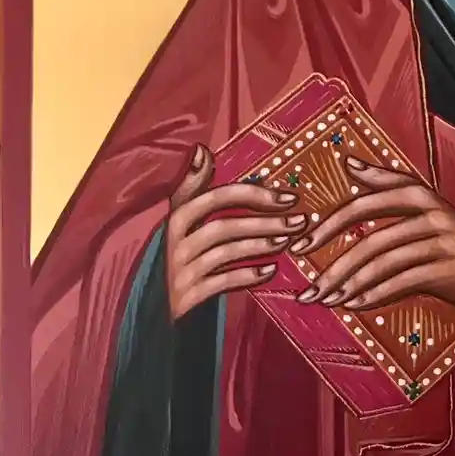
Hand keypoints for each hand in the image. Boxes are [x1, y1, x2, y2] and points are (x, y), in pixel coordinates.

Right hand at [165, 145, 306, 321]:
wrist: (155, 306)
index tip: (287, 196)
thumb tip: (200, 150)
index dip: (252, 195)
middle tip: (299, 221)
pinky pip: (221, 283)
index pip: (214, 198)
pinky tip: (270, 271)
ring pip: (224, 253)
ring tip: (286, 242)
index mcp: (176, 217)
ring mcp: (178, 270)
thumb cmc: (178, 253)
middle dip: (264, 222)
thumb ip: (193, 188)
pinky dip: (247, 275)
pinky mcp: (185, 296)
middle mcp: (173, 242)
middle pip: (223, 226)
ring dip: (260, 245)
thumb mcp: (183, 221)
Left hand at [295, 156, 454, 315]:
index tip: (300, 243)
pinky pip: (404, 281)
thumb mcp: (428, 210)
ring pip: (384, 263)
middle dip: (334, 262)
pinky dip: (376, 295)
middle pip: (371, 236)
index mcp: (422, 194)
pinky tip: (356, 306)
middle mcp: (433, 213)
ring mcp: (443, 241)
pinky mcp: (451, 268)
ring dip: (350, 285)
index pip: (368, 202)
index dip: (331, 223)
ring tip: (327, 301)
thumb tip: (350, 164)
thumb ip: (390, 189)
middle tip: (307, 284)